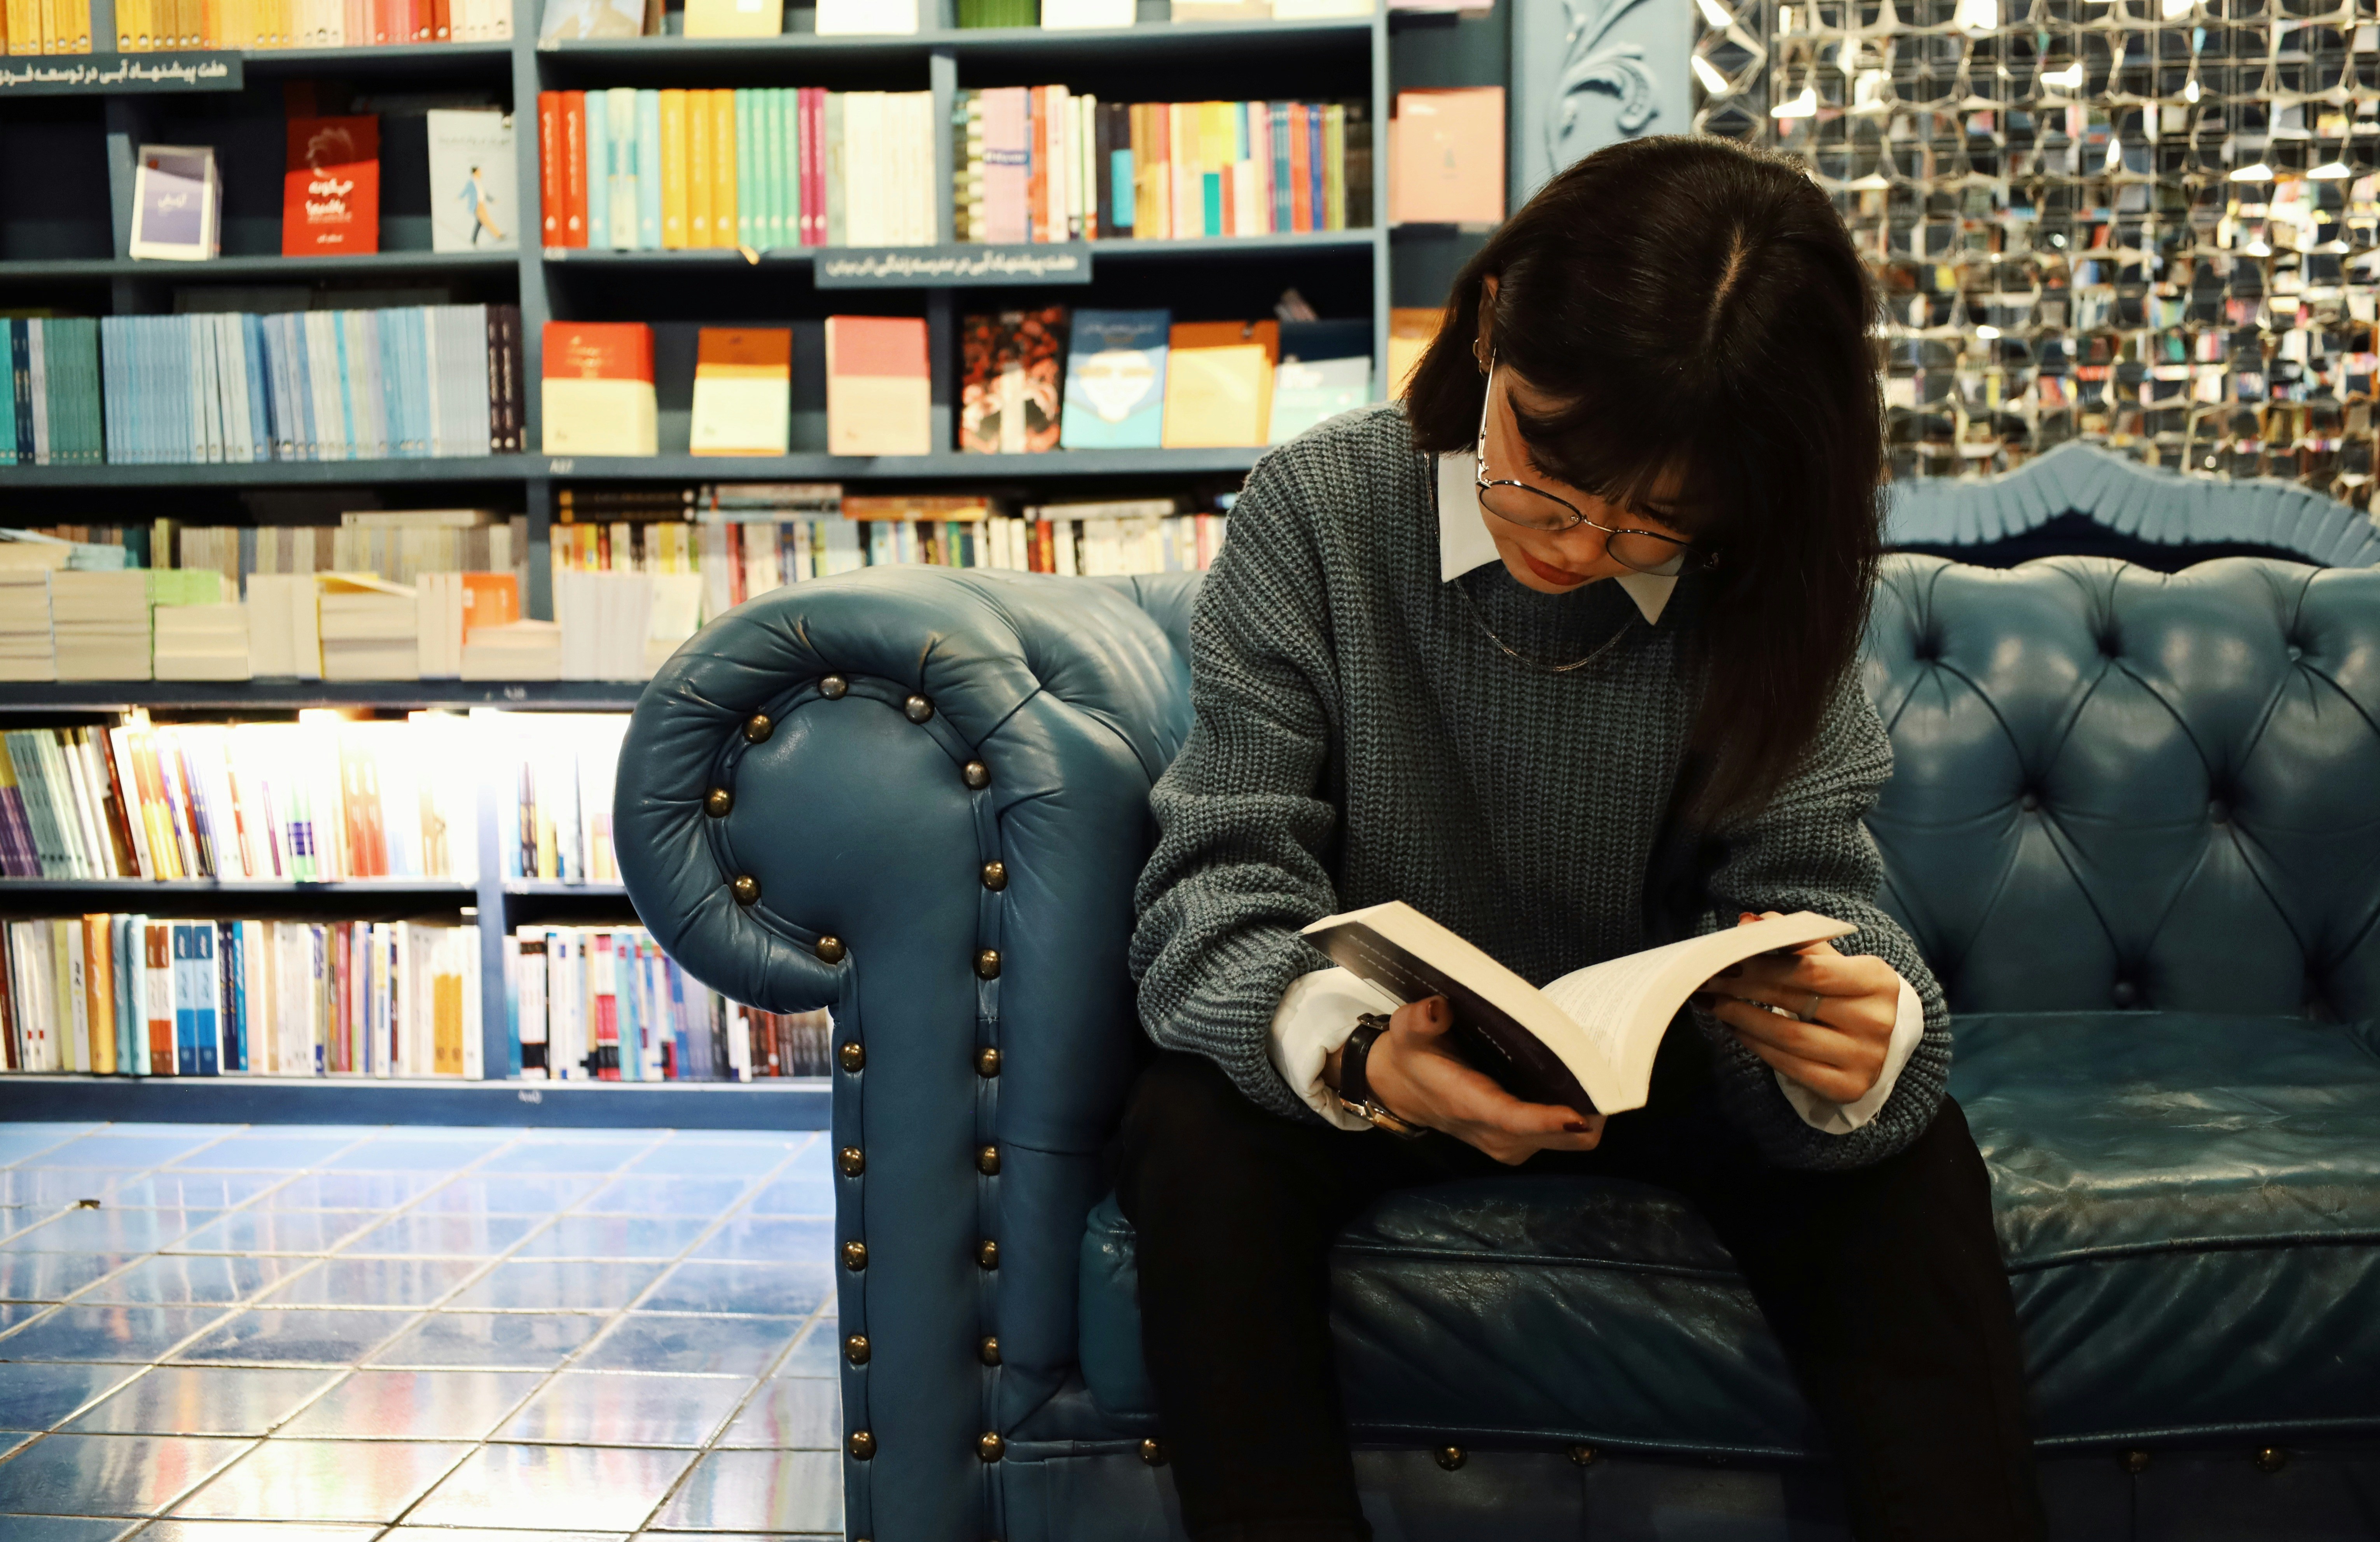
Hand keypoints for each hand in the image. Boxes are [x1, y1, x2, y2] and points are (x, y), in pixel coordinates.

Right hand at [1329, 996, 1603, 1164]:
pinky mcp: (1521, 1143)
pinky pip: (1564, 1137)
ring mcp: (1511, 1145)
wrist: (1403, 1090)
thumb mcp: (1406, 1032)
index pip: (1515, 1120)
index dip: (1549, 1119)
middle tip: (1610, 1068)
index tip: (1581, 1112)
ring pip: (1570, 1140)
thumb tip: (1438, 1008)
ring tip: (1601, 1072)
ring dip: (1589, 1112)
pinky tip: (1581, 1082)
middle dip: (1590, 1109)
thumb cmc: (1413, 1057)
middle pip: (1561, 1136)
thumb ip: (1419, 1021)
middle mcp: (1496, 1136)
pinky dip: (1578, 1116)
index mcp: (1469, 1106)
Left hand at [1695, 910, 1898, 1104]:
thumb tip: (1748, 923)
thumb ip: (1794, 941)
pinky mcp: (1846, 1087)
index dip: (1763, 965)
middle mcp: (1876, 1020)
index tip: (1725, 959)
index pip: (1811, 970)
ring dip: (1741, 1017)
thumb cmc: (1846, 993)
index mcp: (1876, 980)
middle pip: (1795, 1001)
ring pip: (1788, 1036)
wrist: (1878, 1042)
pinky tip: (1734, 1028)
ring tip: (1713, 1003)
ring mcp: (1864, 1058)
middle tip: (1708, 979)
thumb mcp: (1831, 962)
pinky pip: (1789, 1065)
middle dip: (1743, 988)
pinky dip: (1756, 1045)